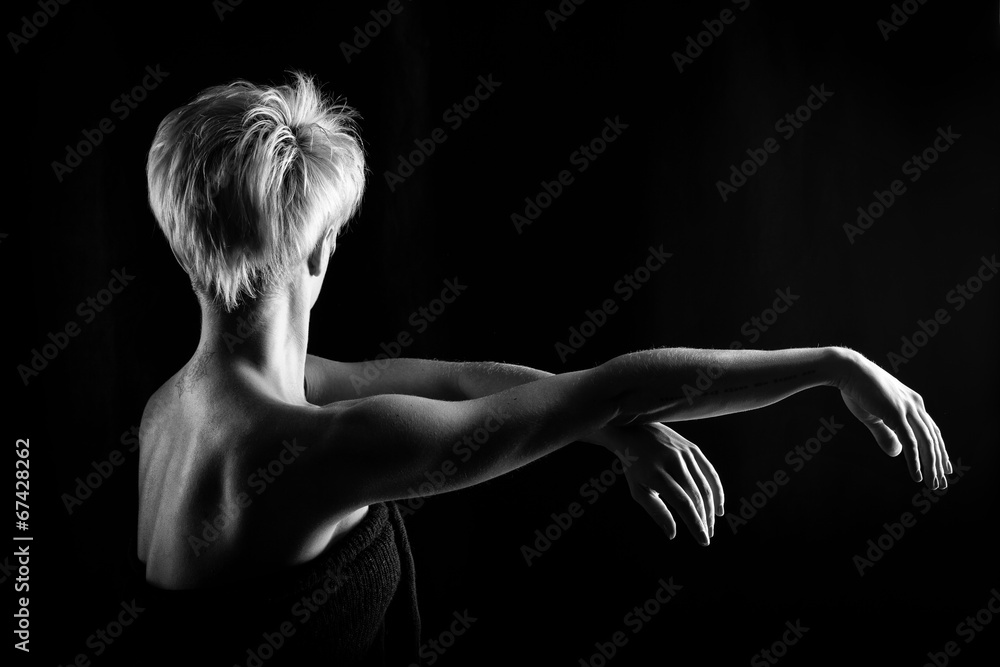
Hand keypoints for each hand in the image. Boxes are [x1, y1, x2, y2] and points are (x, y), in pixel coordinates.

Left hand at [595, 422, 723, 545]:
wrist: (634, 430)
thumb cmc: (634, 466)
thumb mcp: (638, 490)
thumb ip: (656, 512)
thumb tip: (673, 535)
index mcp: (657, 474)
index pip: (683, 503)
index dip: (695, 523)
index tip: (703, 541)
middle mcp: (673, 461)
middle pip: (697, 496)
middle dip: (704, 519)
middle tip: (707, 536)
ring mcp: (685, 453)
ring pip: (705, 486)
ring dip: (711, 509)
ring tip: (710, 525)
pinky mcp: (693, 448)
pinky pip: (710, 472)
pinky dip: (717, 490)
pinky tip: (718, 507)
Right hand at [836, 349, 950, 487]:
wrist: (847, 370)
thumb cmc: (857, 390)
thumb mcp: (874, 416)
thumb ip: (886, 434)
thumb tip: (897, 454)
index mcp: (912, 402)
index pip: (932, 430)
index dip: (939, 450)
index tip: (944, 467)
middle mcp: (916, 405)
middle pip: (933, 439)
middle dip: (939, 462)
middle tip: (942, 483)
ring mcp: (907, 409)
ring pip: (926, 443)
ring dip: (931, 465)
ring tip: (933, 484)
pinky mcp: (896, 414)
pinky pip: (910, 442)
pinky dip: (915, 461)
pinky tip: (917, 475)